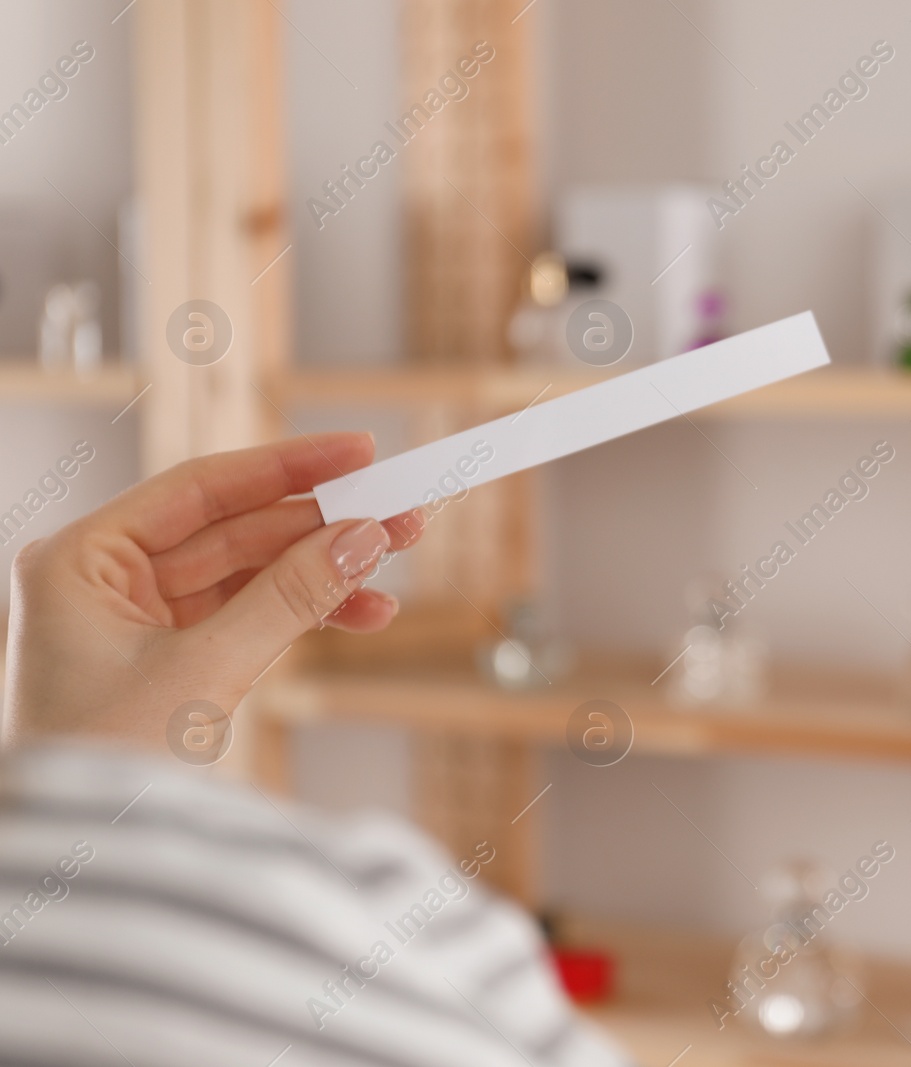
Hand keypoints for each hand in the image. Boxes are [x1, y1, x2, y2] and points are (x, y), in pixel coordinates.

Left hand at [3, 433, 422, 749]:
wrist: (82, 868)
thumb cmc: (103, 769)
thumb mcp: (204, 672)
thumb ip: (289, 597)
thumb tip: (362, 537)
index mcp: (81, 562)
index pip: (199, 489)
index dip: (287, 468)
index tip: (359, 453)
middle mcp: (106, 582)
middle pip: (234, 530)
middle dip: (321, 526)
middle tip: (399, 513)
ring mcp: (140, 623)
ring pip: (252, 575)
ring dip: (325, 571)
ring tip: (396, 562)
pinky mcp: (174, 662)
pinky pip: (253, 618)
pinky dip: (308, 616)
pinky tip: (365, 613)